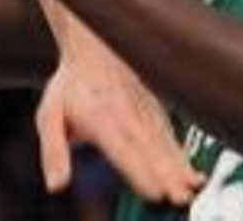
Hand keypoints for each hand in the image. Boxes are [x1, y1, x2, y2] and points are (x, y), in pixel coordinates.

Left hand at [36, 37, 200, 204]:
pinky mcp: (153, 107)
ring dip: (179, 164)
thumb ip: (54, 151)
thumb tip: (55, 186)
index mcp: (99, 118)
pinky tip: (193, 171)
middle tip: (183, 197)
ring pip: (164, 140)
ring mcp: (143, 109)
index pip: (122, 148)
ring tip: (194, 186)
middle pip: (149, 148)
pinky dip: (182, 151)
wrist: (91, 44)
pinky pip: (170, 132)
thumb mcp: (49, 115)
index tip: (155, 193)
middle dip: (167, 174)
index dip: (139, 170)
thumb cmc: (69, 86)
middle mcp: (126, 114)